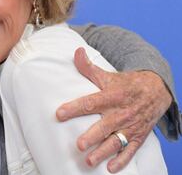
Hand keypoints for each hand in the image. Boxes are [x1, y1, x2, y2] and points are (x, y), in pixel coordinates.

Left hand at [56, 47, 171, 172]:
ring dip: (103, 152)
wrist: (156, 90)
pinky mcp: (138, 136)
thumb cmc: (126, 83)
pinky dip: (122, 160)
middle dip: (92, 136)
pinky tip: (110, 168)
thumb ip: (88, 67)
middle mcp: (121, 112)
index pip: (91, 102)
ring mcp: (131, 126)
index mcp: (112, 96)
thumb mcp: (108, 75)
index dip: (75, 107)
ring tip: (89, 160)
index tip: (59, 113)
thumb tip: (76, 52)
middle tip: (79, 144)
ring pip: (116, 142)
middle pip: (105, 126)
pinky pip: (130, 150)